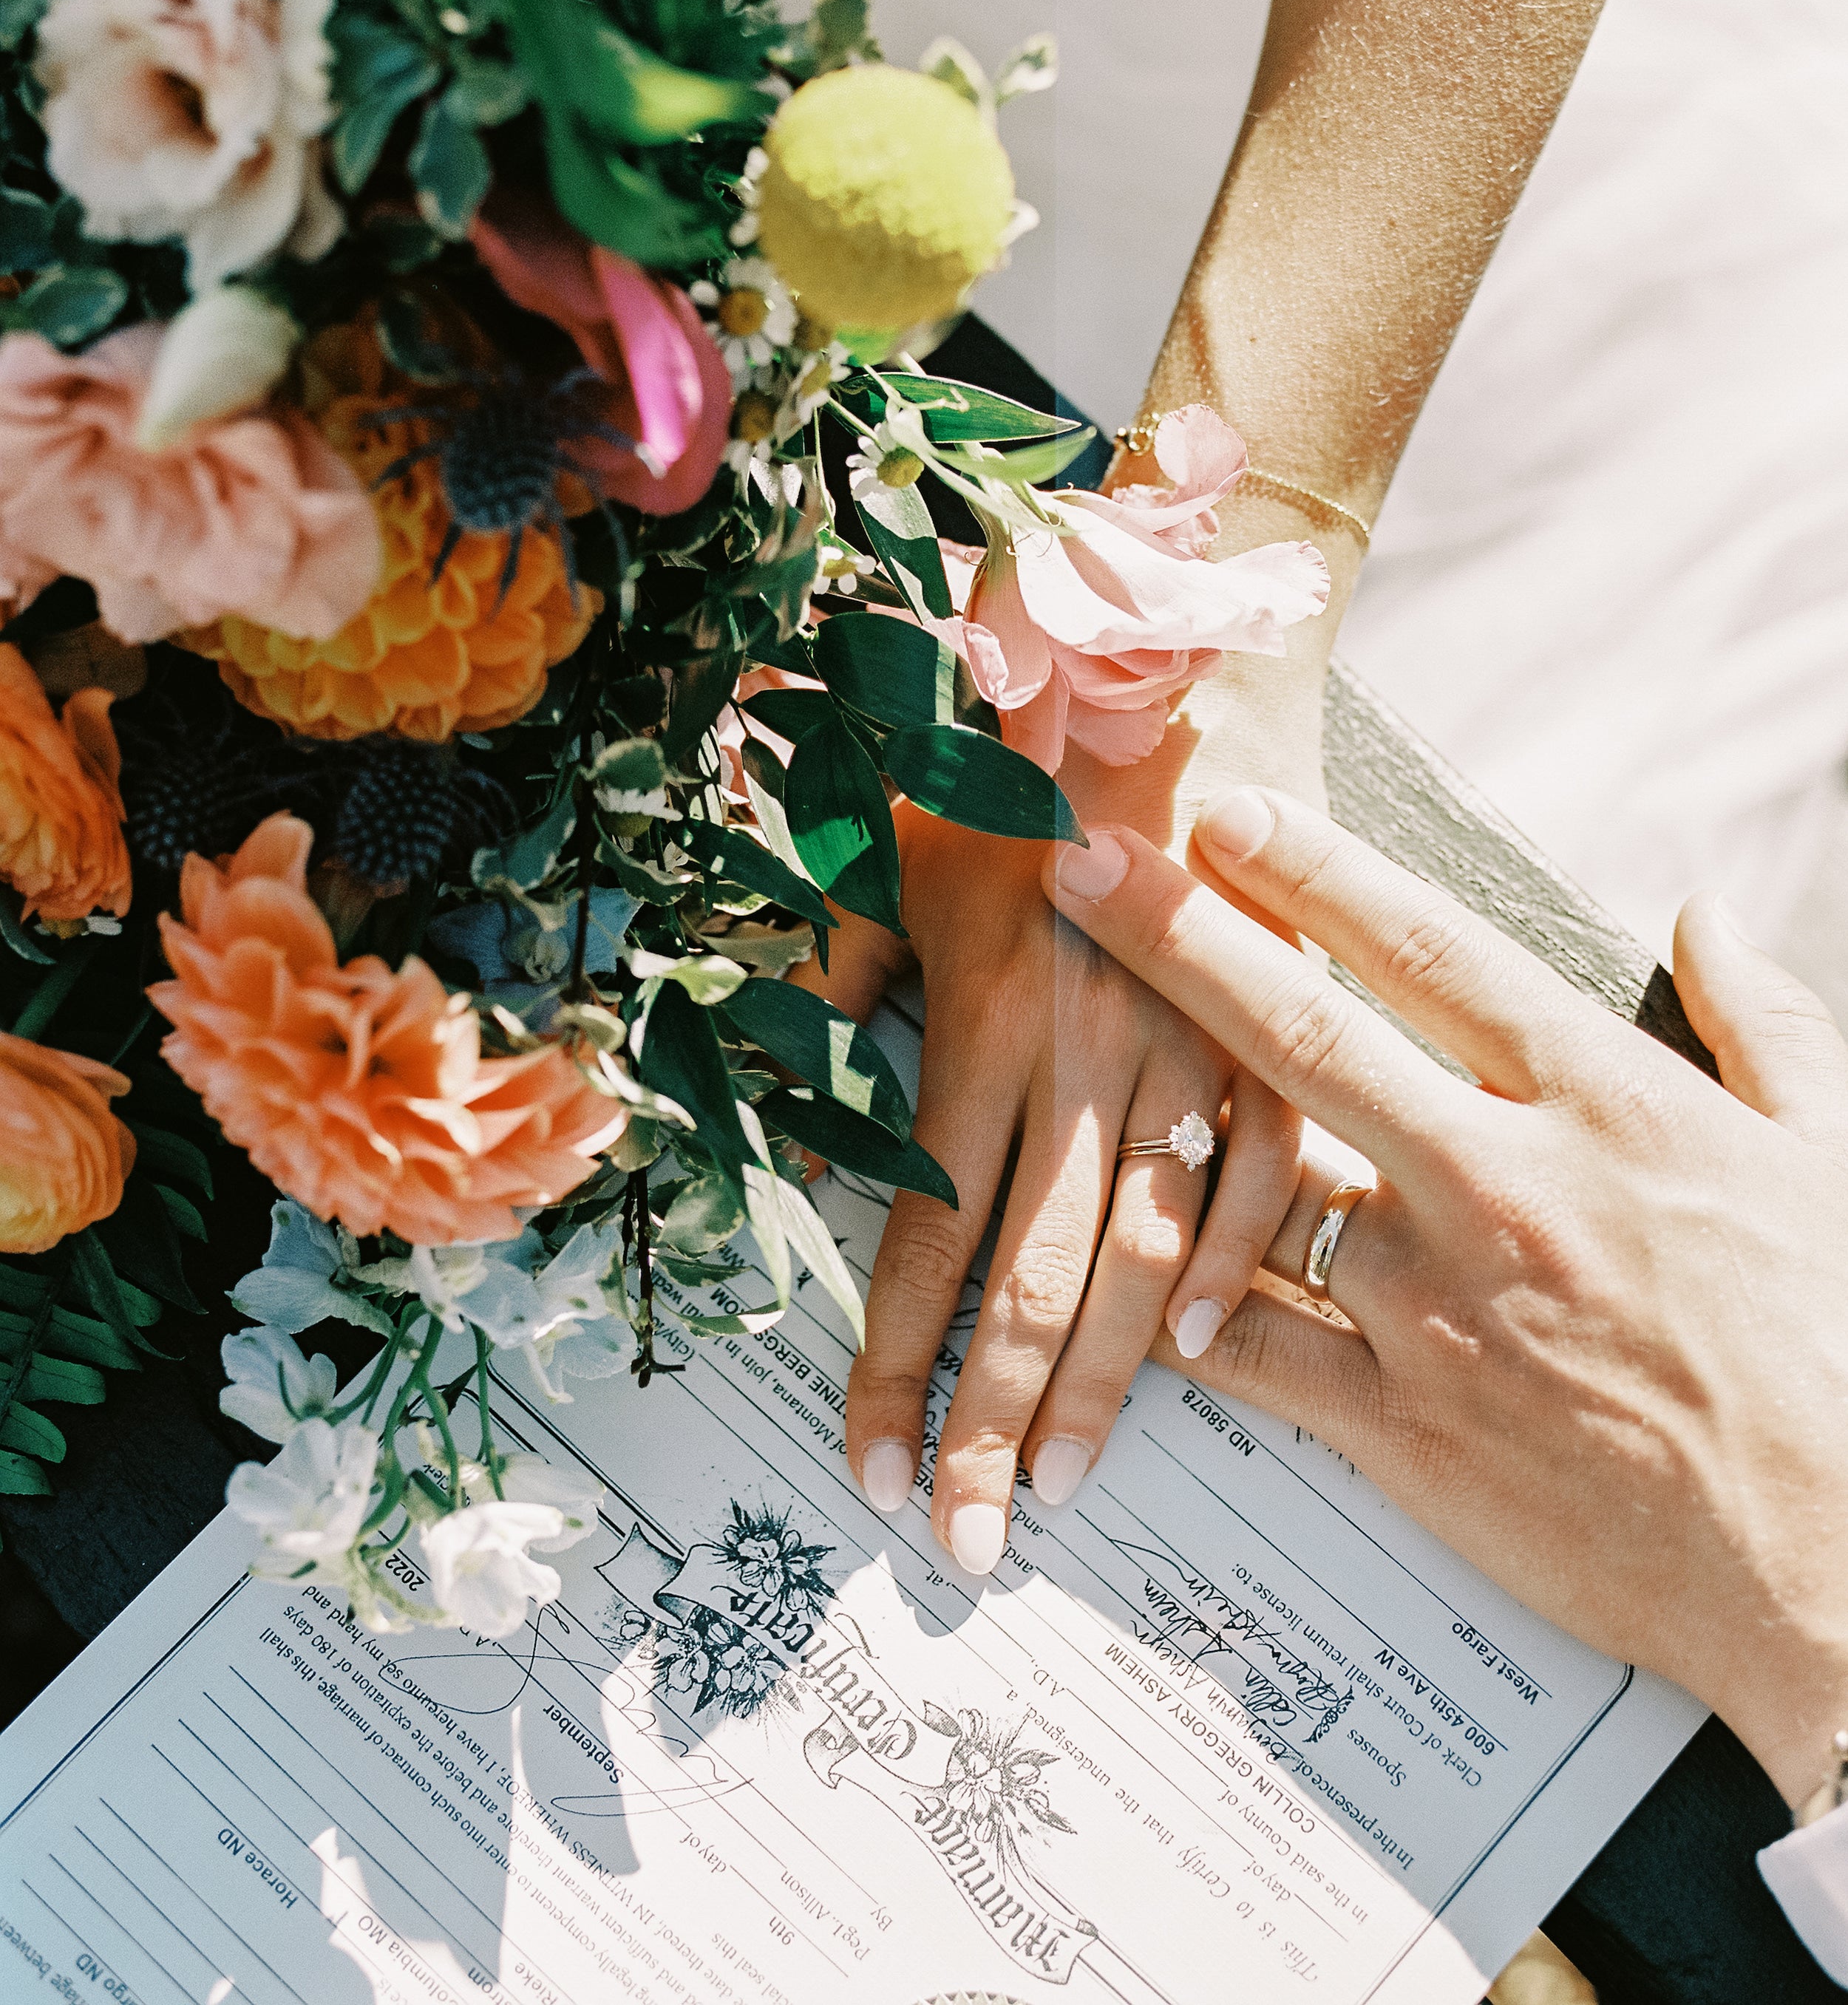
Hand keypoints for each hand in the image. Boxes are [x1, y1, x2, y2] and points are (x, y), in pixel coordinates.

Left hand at [798, 634, 1329, 1575]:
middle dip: (986, 1422)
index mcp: (981, 1016)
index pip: (922, 1233)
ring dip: (1097, 1383)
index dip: (888, 1362)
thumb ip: (835, 976)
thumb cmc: (1003, 756)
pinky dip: (1231, 1266)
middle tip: (962, 1543)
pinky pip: (1256, 1175)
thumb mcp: (881, 852)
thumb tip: (808, 1090)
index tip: (866, 1465)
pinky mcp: (1267, 1036)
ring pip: (1136, 1255)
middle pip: (1026, 1278)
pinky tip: (1201, 1358)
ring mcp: (1184, 1052)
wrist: (1164, 669)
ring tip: (1056, 1489)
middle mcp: (1080, 1054)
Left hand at [1043, 788, 1847, 1808]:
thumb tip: (1702, 915)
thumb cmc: (1842, 1352)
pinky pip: (1255, 1348)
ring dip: (1155, 1104)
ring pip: (1257, 1185)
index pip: (1433, 948)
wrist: (1843, 1569)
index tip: (1227, 810)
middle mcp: (1506, 1185)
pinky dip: (1181, 1304)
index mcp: (1609, 1103)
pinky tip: (1120, 1267)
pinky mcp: (1406, 1429)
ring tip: (1067, 1042)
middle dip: (1179, 934)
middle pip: (1305, 1032)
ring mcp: (1443, 1309)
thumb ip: (1760, 1022)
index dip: (1315, 868)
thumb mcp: (1832, 1156)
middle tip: (1082, 862)